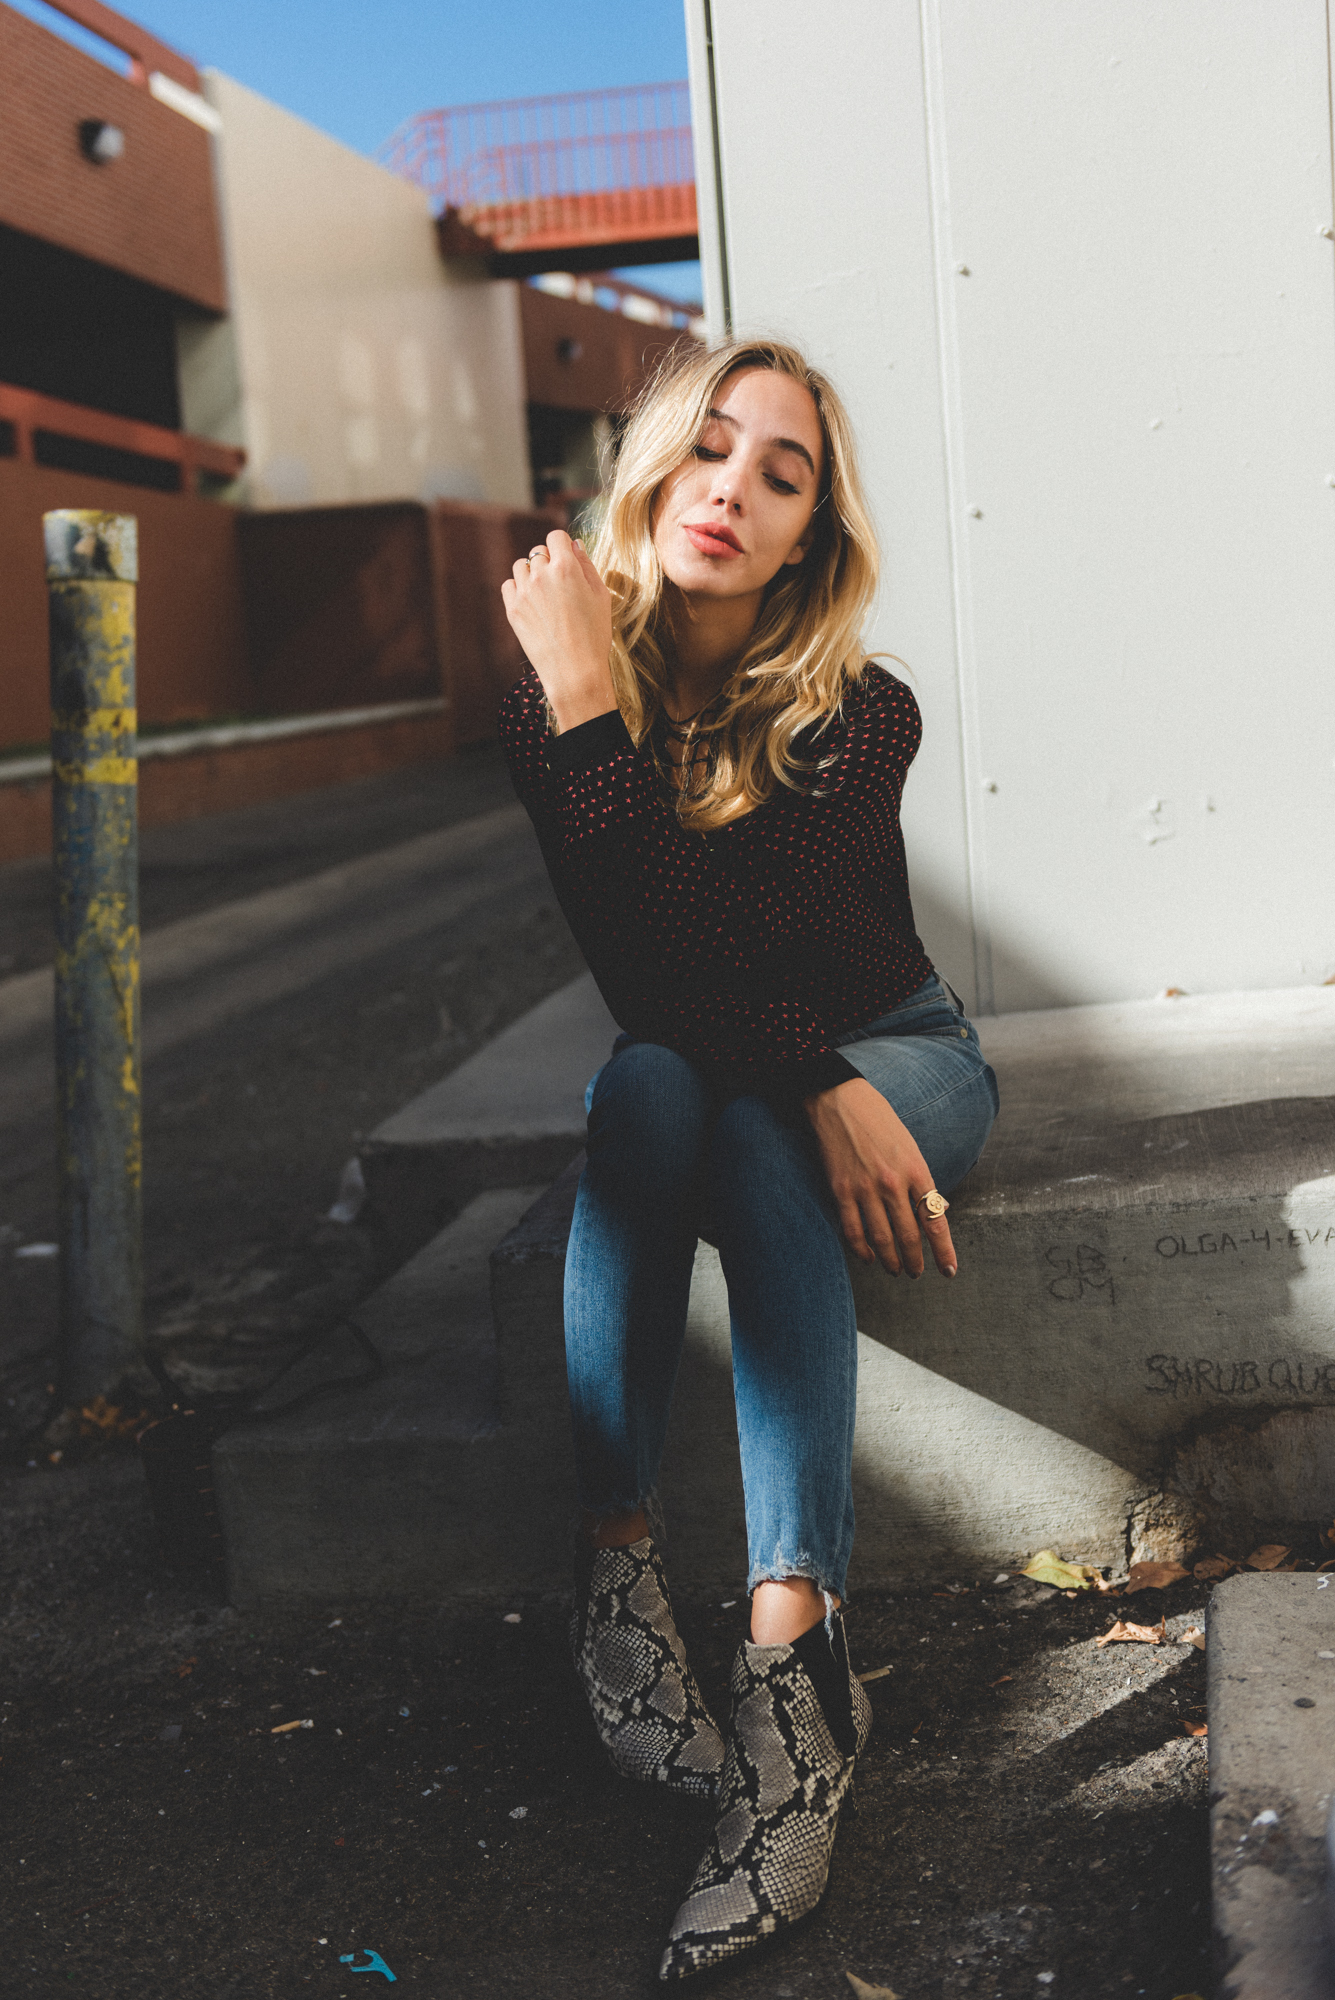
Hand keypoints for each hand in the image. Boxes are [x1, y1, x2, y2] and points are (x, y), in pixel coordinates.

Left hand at [500, 530, 617, 731]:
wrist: (574, 671)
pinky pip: (509, 584)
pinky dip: (518, 588)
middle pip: (539, 551)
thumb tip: (575, 545)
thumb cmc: (594, 635)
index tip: (568, 558)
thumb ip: (587, 566)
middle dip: (549, 561)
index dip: (563, 545)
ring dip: (532, 572)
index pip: (556, 537)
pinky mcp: (513, 609)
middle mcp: (541, 575)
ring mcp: (524, 592)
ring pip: (521, 565)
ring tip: (545, 592)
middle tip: (561, 584)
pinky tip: (532, 601)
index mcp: (566, 567)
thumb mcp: (601, 596)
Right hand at [804, 1076, 956, 1277]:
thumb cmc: (879, 1120)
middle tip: (916, 1272)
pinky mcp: (841, 1190)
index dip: (944, 1250)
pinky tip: (867, 1257)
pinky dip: (861, 1250)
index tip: (949, 1270)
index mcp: (916, 1170)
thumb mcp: (911, 1146)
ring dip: (890, 1261)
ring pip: (882, 1239)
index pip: (935, 1221)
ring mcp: (865, 1188)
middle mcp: (893, 1183)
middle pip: (909, 1236)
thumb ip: (922, 1180)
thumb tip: (937, 1210)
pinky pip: (853, 1230)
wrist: (840, 1099)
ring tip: (896, 1270)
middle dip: (915, 1260)